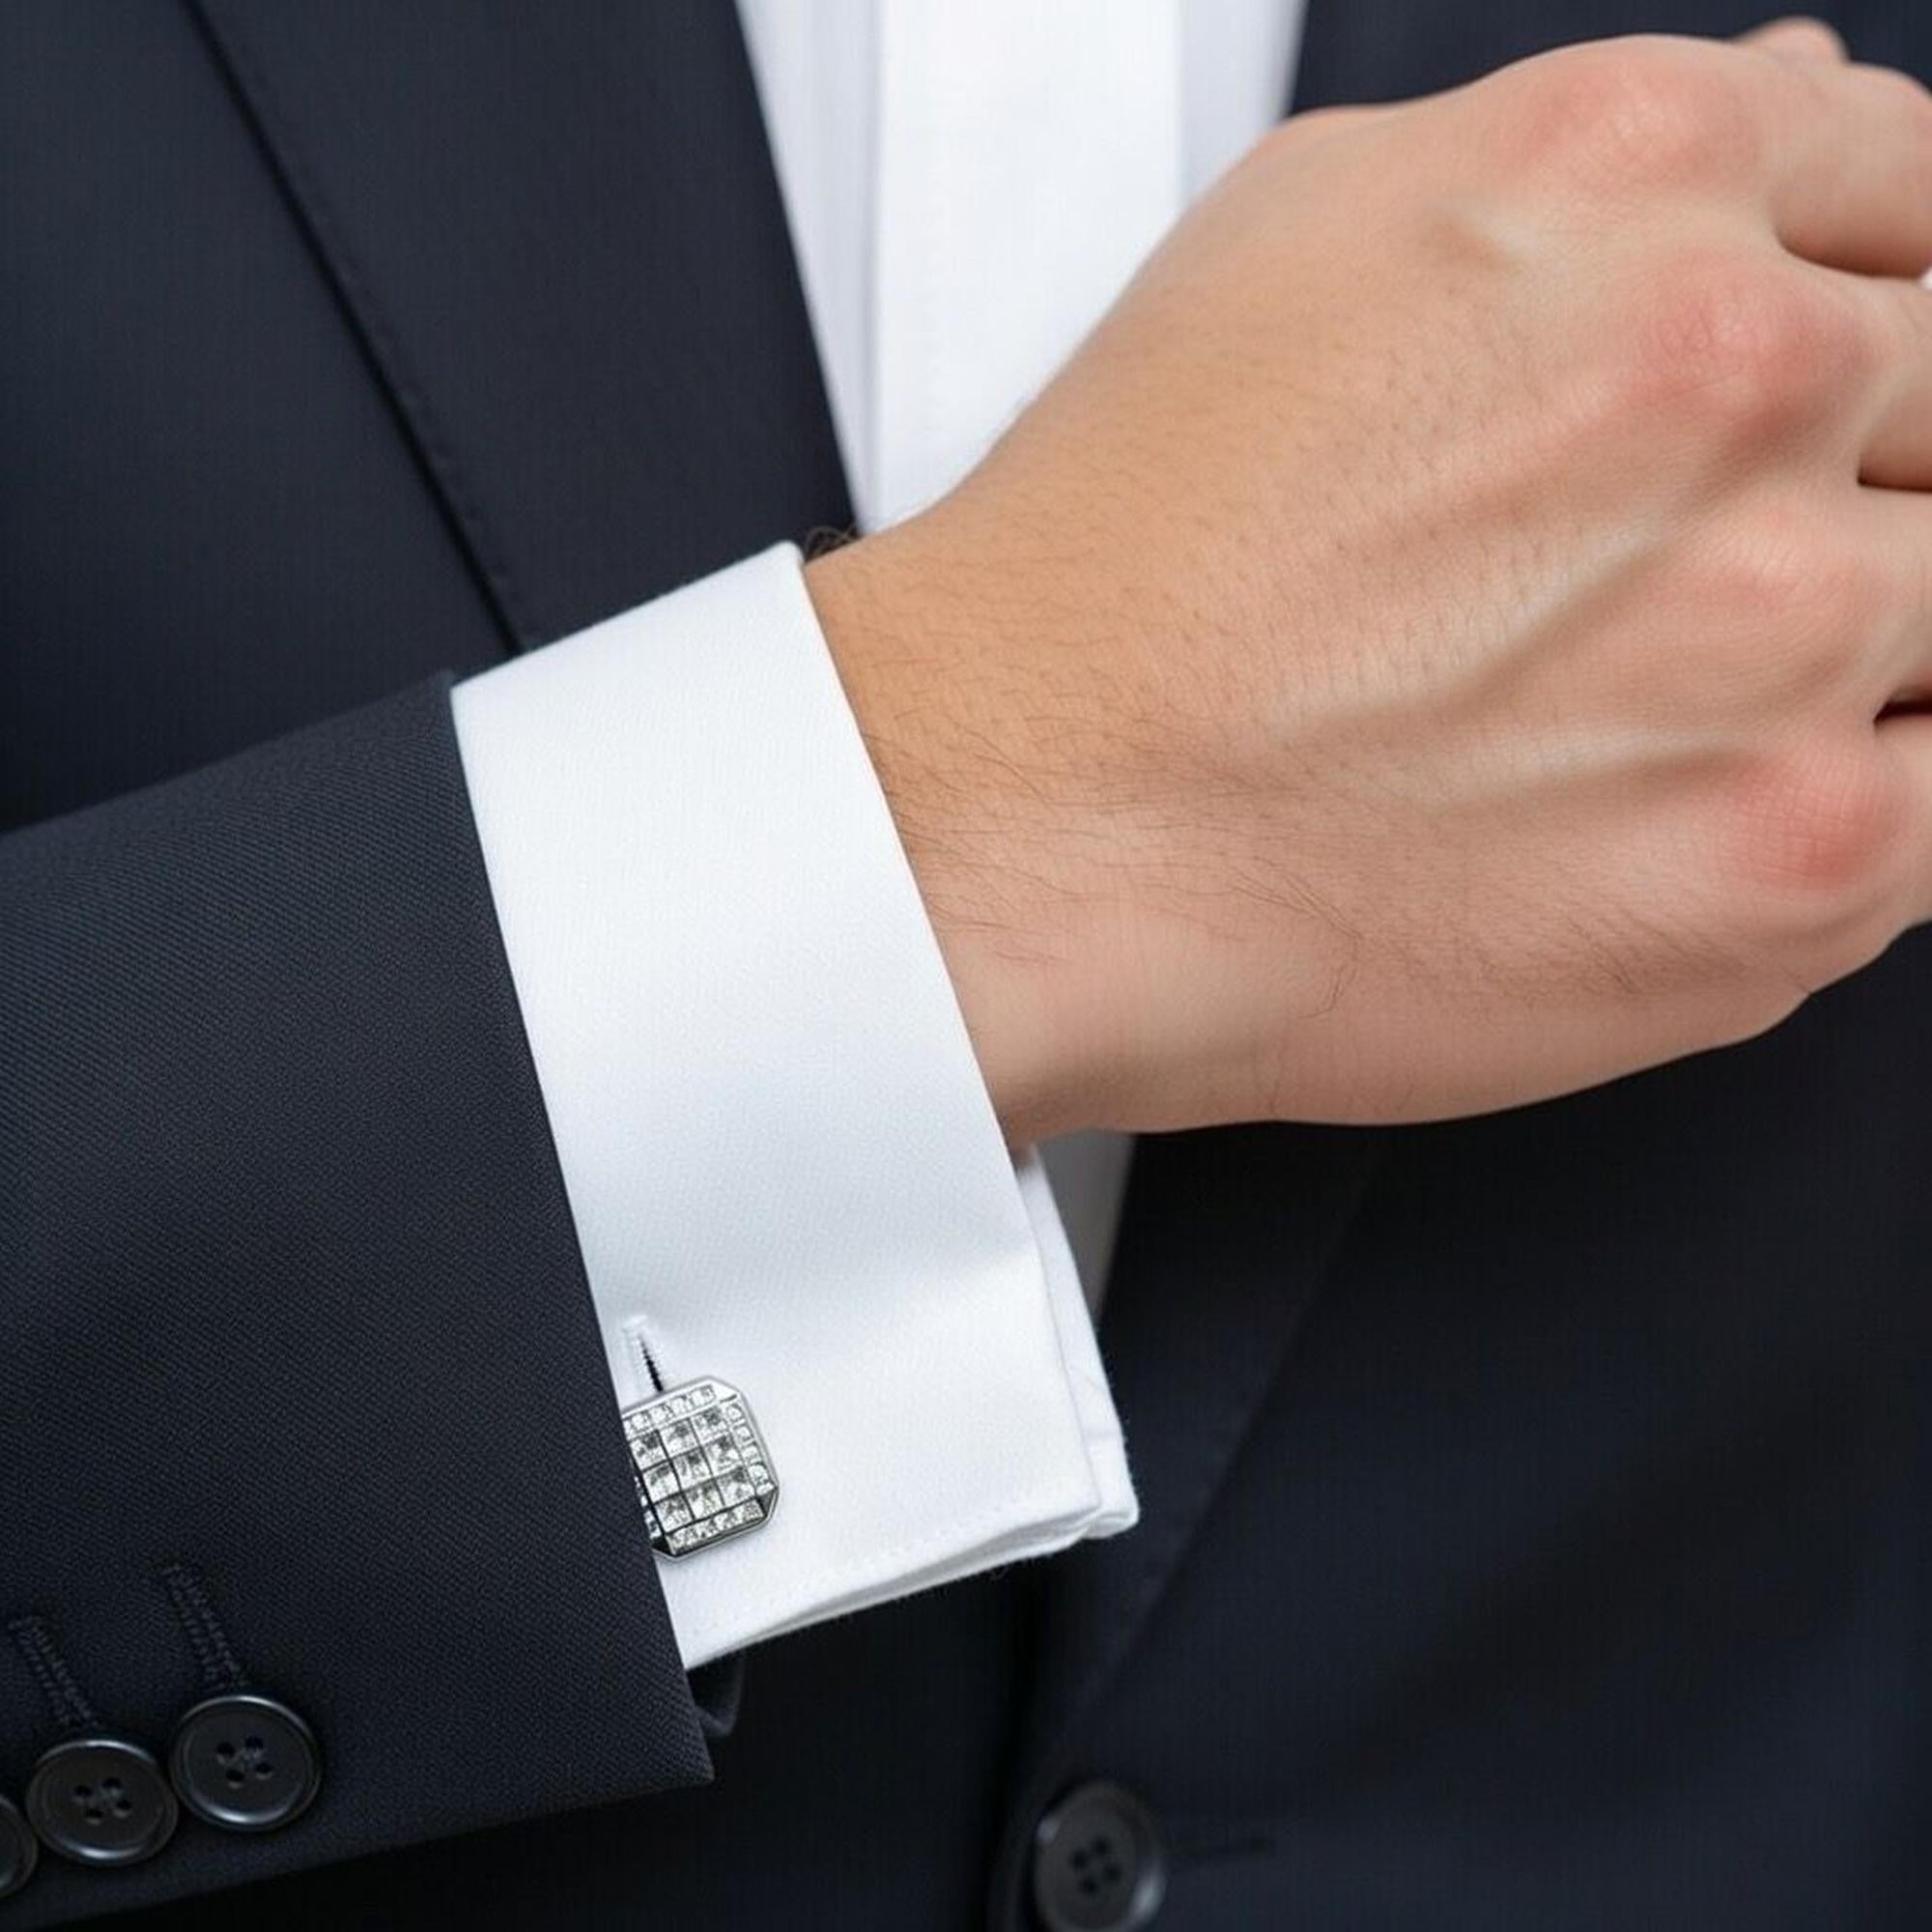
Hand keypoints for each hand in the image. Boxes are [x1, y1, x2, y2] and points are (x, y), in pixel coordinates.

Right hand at [806, 21, 1931, 1143]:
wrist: (1022, 829)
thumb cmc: (1118, 577)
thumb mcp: (1303, 242)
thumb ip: (1597, 177)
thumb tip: (1800, 123)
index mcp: (1633, 180)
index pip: (1920, 187)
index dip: (1874, 299)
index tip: (1833, 387)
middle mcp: (1737, 377)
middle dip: (1857, 476)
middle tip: (1684, 572)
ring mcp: (1789, 625)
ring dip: (1847, 649)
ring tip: (1646, 704)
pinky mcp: (1801, 856)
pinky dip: (1854, 796)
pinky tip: (1683, 801)